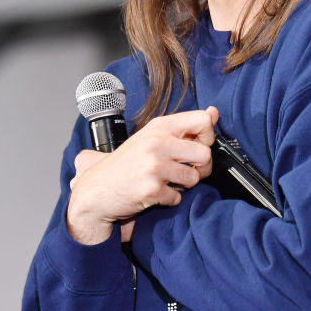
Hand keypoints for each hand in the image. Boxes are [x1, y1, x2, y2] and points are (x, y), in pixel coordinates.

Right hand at [66, 106, 218, 244]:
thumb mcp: (152, 136)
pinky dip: (169, 199)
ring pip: (194, 178)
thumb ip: (183, 126)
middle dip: (200, 167)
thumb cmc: (126, 163)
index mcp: (159, 127)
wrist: (97, 189)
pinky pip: (178, 197)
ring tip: (166, 181)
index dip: (207, 136)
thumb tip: (214, 112)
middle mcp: (157, 143)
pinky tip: (155, 192)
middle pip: (204, 154)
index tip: (198, 145)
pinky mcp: (152, 190)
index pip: (203, 120)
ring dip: (183, 185)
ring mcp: (154, 167)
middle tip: (186, 170)